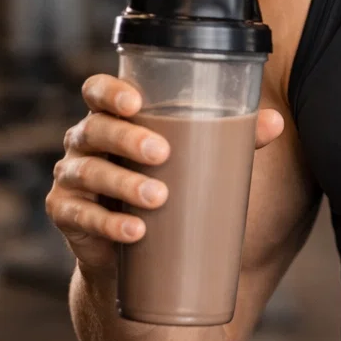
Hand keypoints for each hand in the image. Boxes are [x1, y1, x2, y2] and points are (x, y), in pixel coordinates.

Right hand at [47, 74, 286, 273]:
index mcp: (112, 117)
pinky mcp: (66, 213)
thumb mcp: (195, 158)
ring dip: (124, 184)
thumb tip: (275, 122)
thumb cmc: (166, 184)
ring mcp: (71, 177)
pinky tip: (134, 232)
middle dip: (127, 139)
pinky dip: (108, 224)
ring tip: (158, 198)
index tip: (135, 102)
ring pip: (89, 172)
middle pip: (95, 129)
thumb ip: (233, 137)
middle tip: (163, 153)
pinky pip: (80, 215)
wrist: (133, 249)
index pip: (97, 90)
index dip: (109, 92)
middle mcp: (85, 141)